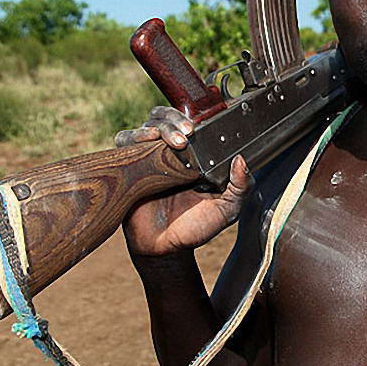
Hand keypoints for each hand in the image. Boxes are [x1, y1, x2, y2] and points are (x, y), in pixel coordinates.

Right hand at [115, 106, 252, 256]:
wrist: (165, 248)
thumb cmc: (196, 227)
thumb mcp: (227, 209)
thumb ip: (241, 187)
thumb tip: (241, 160)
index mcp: (195, 155)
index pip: (190, 123)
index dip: (193, 118)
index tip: (201, 126)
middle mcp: (170, 152)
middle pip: (166, 117)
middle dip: (176, 119)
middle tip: (188, 132)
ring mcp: (149, 158)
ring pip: (148, 125)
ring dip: (160, 125)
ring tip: (174, 142)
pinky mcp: (130, 167)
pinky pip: (125, 141)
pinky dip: (134, 136)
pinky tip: (147, 143)